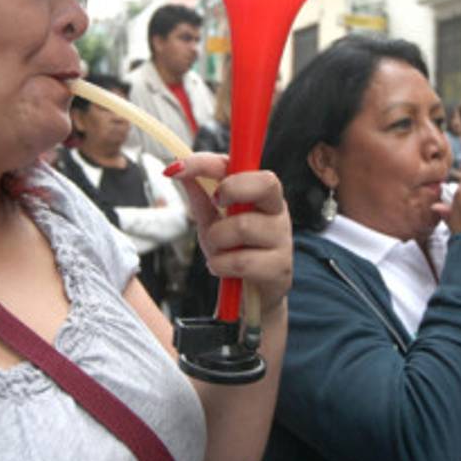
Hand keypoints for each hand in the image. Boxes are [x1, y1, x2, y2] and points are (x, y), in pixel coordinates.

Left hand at [168, 154, 292, 317]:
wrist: (251, 298)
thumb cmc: (235, 252)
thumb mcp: (211, 222)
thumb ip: (199, 197)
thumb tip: (177, 169)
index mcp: (261, 194)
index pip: (242, 165)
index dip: (208, 162)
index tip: (177, 168)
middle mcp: (277, 211)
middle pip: (265, 183)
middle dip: (232, 189)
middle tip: (216, 204)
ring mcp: (282, 239)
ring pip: (243, 226)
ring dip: (217, 240)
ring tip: (217, 251)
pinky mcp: (280, 269)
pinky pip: (241, 261)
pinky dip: (220, 265)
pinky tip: (221, 268)